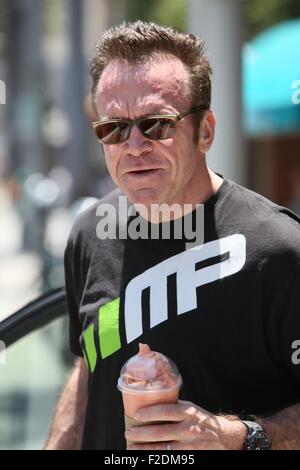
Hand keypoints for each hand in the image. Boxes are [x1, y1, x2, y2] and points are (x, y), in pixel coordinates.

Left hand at [126, 400, 246, 449]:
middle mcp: (189, 429)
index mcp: (188, 412)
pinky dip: (156, 458)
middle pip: (160, 432)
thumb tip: (150, 401)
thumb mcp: (190, 408)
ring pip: (162, 449)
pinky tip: (146, 457)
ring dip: (144, 450)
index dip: (149, 413)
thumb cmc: (201, 420)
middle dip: (141, 434)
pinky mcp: (190, 457)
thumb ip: (173, 406)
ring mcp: (189, 446)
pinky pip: (170, 458)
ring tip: (131, 448)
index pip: (166, 411)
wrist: (224, 437)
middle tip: (128, 432)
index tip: (135, 414)